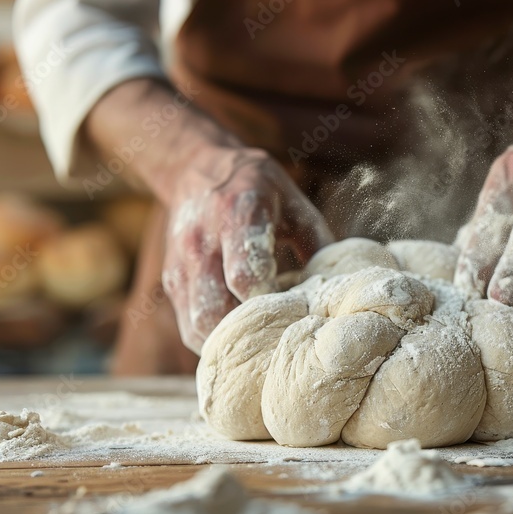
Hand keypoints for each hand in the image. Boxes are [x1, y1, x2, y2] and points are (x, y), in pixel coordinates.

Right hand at [163, 147, 332, 349]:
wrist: (198, 168)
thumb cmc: (258, 188)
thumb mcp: (294, 202)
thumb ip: (318, 243)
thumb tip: (340, 290)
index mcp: (238, 215)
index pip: (243, 273)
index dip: (268, 302)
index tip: (292, 311)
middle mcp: (202, 242)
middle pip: (213, 310)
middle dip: (248, 334)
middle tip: (279, 340)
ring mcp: (181, 265)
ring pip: (196, 325)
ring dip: (229, 343)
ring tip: (261, 345)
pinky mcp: (172, 282)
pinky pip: (188, 326)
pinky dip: (213, 340)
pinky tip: (240, 338)